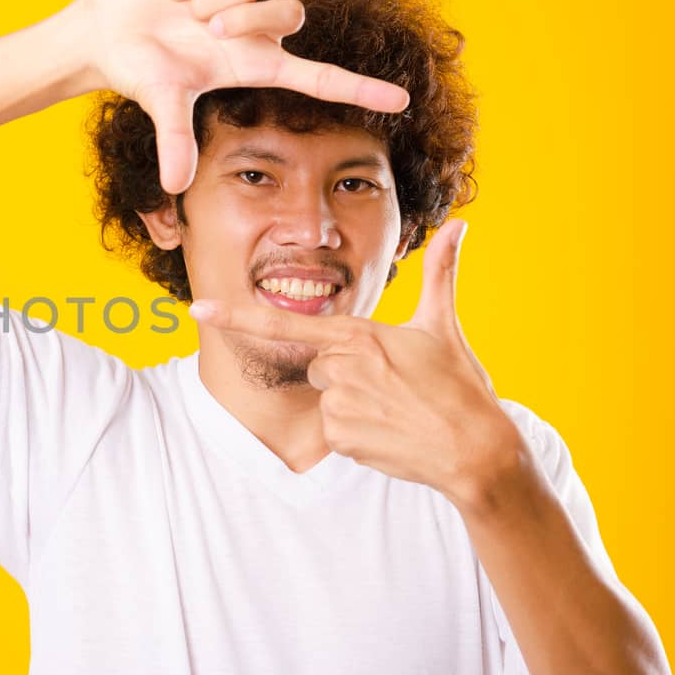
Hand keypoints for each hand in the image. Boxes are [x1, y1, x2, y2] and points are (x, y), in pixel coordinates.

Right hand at [69, 0, 411, 194]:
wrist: (106, 32)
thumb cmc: (140, 71)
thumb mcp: (160, 104)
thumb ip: (175, 141)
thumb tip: (176, 186)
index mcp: (253, 66)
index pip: (318, 79)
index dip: (359, 89)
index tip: (402, 102)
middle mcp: (252, 32)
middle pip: (291, 14)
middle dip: (249, 18)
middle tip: (208, 30)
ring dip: (213, 1)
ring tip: (182, 14)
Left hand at [186, 219, 520, 504]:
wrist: (475, 450)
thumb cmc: (459, 387)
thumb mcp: (443, 325)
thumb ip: (440, 273)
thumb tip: (459, 224)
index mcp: (358, 335)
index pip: (285, 323)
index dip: (236, 316)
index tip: (198, 309)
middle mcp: (342, 368)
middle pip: (319, 365)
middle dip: (347, 374)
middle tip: (391, 384)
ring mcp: (338, 405)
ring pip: (327, 398)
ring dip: (353, 405)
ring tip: (395, 409)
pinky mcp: (340, 438)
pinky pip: (333, 431)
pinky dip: (357, 433)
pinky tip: (388, 433)